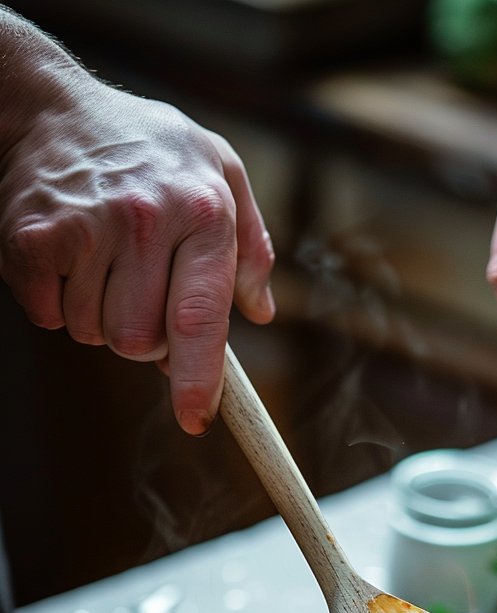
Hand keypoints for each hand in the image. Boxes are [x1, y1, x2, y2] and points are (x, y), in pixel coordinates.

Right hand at [0, 80, 274, 434]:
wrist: (53, 104)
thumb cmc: (149, 148)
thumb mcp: (221, 174)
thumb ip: (249, 247)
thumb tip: (262, 311)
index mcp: (202, 212)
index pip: (200, 319)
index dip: (199, 380)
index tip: (196, 419)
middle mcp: (145, 219)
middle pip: (140, 344)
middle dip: (142, 337)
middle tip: (138, 290)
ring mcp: (85, 226)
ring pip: (93, 334)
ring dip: (97, 315)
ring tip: (101, 261)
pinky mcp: (31, 237)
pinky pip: (48, 317)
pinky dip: (54, 302)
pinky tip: (67, 257)